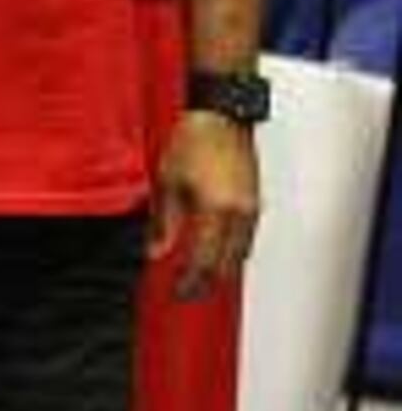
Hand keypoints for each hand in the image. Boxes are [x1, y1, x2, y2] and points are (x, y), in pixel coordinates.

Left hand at [150, 110, 259, 299]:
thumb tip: (155, 253)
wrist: (220, 118)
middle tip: (188, 292)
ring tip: (199, 278)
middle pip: (227, 264)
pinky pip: (247, 239)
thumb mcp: (167, 183)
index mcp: (217, 212)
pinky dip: (232, 253)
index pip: (206, 262)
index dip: (192, 282)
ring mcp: (252, 209)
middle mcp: (240, 215)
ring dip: (222, 270)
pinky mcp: (255, 203)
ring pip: (240, 254)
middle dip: (207, 282)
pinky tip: (217, 254)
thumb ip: (163, 223)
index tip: (178, 293)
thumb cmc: (193, 143)